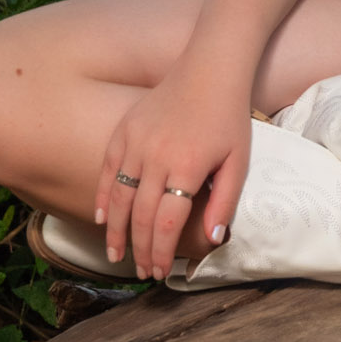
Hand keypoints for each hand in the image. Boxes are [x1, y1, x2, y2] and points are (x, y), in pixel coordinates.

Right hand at [92, 67, 251, 280]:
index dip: (160, 251)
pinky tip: (101, 217)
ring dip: (115, 229)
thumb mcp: (239, 161)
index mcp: (188, 167)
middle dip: (139, 248)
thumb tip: (211, 239)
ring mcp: (136, 142)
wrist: (209, 69)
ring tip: (114, 253)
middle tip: (140, 271)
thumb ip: (225, 202)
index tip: (158, 271)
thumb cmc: (228, 117)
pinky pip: (107, 169)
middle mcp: (157, 156)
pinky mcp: (124, 129)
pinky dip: (103, 196)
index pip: (166, 222)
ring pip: (118, 196)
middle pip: (140, 214)